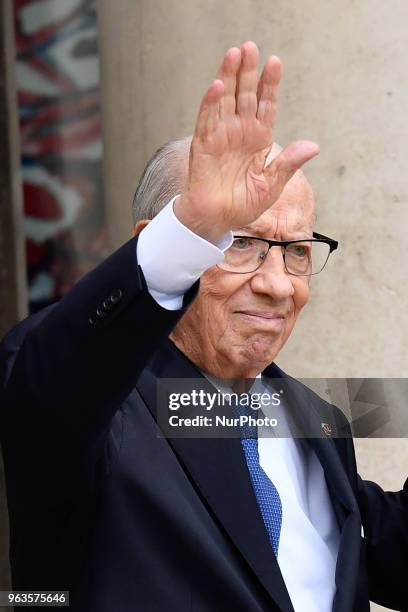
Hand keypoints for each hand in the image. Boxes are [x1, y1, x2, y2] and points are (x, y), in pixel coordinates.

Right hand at [174, 41, 319, 242]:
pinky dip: (211, 103)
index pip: (265, 105)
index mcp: (258, 139)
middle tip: (251, 46)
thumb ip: (288, 163)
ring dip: (228, 77)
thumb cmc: (243, 205)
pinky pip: (207, 120)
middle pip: (244, 95)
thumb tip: (314, 146)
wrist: (217, 221)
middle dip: (248, 71)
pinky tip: (218, 86)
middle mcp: (239, 132)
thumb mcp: (272, 185)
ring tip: (235, 53)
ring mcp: (220, 136)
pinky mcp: (203, 145)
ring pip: (225, 100)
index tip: (275, 62)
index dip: (269, 84)